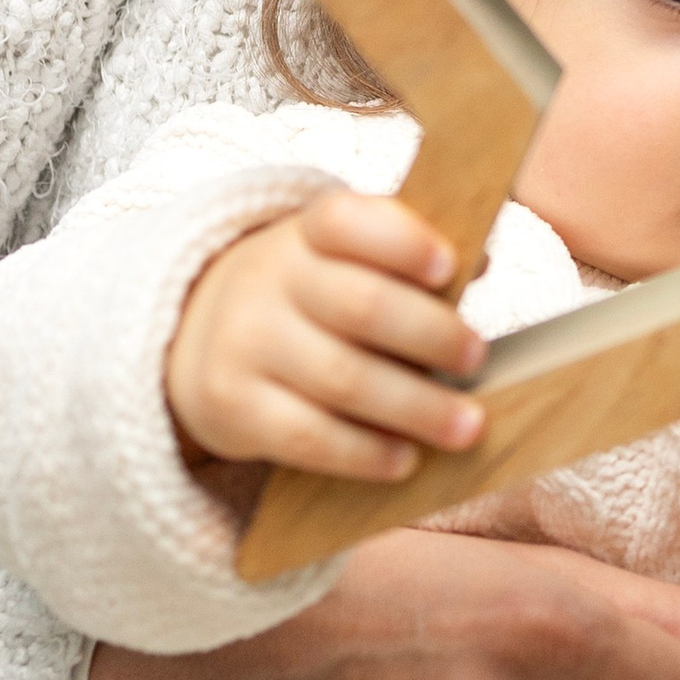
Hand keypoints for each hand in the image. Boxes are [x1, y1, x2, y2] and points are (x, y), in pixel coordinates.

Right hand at [168, 189, 489, 484]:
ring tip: (465, 426)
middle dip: (430, 336)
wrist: (200, 337)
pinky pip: (308, 437)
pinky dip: (365, 453)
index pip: (346, 220)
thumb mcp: (345, 258)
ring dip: (415, 408)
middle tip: (475, 360)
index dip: (400, 241)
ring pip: (342, 380)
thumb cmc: (313, 297)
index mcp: (307, 232)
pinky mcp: (231, 407)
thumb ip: (407, 256)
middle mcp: (268, 279)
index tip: (447, 267)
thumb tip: (478, 263)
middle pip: (361, 305)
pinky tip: (404, 459)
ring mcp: (244, 343)